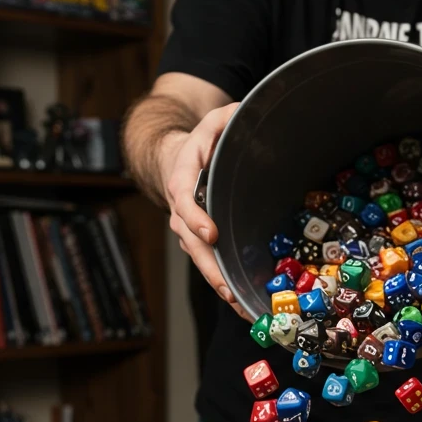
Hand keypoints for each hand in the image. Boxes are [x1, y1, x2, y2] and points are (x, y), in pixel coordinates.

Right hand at [160, 102, 250, 319]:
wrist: (176, 160)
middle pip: (193, 244)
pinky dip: (225, 283)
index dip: (196, 218)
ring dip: (220, 284)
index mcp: (182, 181)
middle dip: (211, 269)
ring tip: (241, 305)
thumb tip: (245, 116)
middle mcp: (181, 211)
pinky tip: (243, 301)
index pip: (184, 202)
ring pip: (202, 260)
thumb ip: (226, 117)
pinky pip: (211, 263)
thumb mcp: (214, 120)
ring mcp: (189, 230)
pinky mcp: (201, 242)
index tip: (212, 233)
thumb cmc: (201, 141)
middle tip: (229, 289)